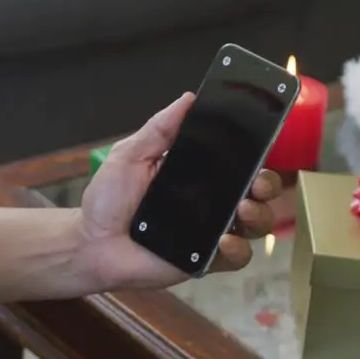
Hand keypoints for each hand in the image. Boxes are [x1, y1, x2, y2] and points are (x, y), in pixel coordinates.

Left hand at [71, 93, 281, 292]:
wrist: (92, 244)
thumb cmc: (108, 200)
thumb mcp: (131, 155)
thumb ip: (160, 129)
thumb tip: (189, 98)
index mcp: (198, 172)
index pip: (238, 159)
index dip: (256, 152)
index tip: (263, 141)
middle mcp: (212, 200)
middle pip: (258, 190)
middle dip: (267, 183)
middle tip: (257, 182)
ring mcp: (212, 231)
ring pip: (256, 223)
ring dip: (260, 214)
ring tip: (243, 209)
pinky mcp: (206, 260)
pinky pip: (238, 256)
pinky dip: (238, 249)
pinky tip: (223, 241)